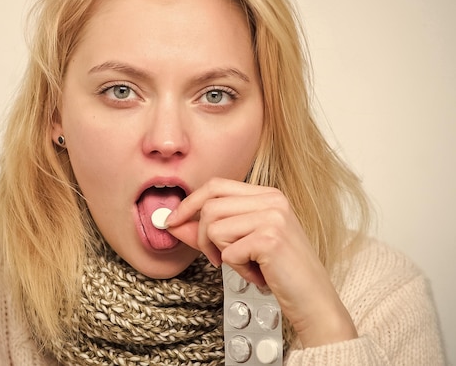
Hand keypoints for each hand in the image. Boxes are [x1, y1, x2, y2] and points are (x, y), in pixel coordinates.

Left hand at [165, 177, 357, 347]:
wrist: (313, 300)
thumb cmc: (280, 272)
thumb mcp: (242, 244)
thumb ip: (208, 231)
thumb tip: (172, 222)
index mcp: (267, 194)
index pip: (216, 186)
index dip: (189, 203)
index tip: (172, 221)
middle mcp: (272, 200)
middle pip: (210, 206)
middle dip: (201, 236)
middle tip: (216, 258)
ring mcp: (273, 217)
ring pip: (214, 228)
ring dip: (222, 255)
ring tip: (246, 266)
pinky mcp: (270, 239)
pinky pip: (228, 253)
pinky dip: (237, 270)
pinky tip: (258, 275)